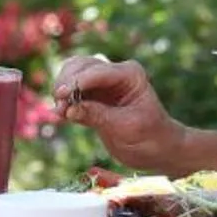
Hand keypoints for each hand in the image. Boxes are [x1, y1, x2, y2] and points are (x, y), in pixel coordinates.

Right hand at [49, 54, 187, 172]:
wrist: (158, 149)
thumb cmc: (150, 138)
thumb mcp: (126, 128)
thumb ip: (98, 116)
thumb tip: (70, 109)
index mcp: (130, 74)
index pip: (97, 72)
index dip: (77, 82)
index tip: (61, 95)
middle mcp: (115, 73)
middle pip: (81, 66)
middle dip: (66, 83)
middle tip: (59, 106)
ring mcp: (103, 83)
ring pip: (73, 74)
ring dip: (62, 89)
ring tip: (60, 112)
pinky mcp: (94, 96)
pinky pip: (73, 91)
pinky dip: (64, 100)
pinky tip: (61, 115)